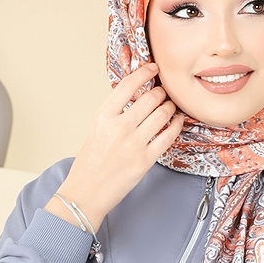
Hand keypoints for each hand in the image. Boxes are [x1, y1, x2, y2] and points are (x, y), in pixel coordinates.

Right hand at [57, 62, 184, 227]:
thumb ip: (114, 115)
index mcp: (103, 117)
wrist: (86, 193)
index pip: (127, 85)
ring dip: (170, 107)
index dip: (144, 73)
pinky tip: (177, 121)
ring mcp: (134, 144)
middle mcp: (119, 127)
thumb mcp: (95, 130)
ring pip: (162, 114)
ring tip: (171, 106)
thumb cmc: (89, 164)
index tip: (153, 68)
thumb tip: (136, 100)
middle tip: (164, 93)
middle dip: (161, 93)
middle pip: (150, 98)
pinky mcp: (145, 160)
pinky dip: (176, 125)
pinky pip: (168, 136)